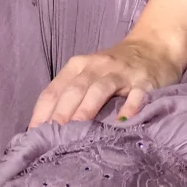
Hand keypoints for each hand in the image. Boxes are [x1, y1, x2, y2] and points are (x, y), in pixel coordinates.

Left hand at [28, 38, 182, 127]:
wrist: (154, 46)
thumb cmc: (114, 67)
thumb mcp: (88, 75)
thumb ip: (70, 96)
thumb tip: (45, 130)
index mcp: (77, 66)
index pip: (53, 91)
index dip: (41, 114)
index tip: (32, 138)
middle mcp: (96, 66)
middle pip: (74, 90)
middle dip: (60, 114)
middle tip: (50, 140)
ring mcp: (121, 73)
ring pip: (99, 89)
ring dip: (86, 110)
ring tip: (76, 132)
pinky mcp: (144, 81)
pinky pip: (136, 94)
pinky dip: (129, 107)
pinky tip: (123, 122)